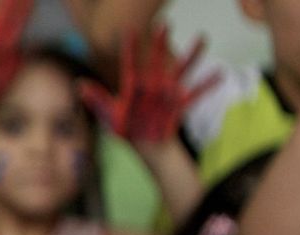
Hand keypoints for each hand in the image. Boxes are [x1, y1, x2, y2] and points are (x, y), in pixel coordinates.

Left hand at [79, 27, 218, 143]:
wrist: (145, 145)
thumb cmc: (125, 129)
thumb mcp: (108, 115)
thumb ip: (96, 99)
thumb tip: (79, 85)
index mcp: (133, 86)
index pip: (129, 63)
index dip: (128, 48)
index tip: (128, 29)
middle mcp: (151, 84)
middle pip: (156, 60)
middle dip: (159, 43)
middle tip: (163, 24)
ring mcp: (167, 92)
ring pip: (181, 69)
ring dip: (191, 55)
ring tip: (202, 38)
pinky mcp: (179, 104)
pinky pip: (196, 93)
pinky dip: (207, 84)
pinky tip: (220, 73)